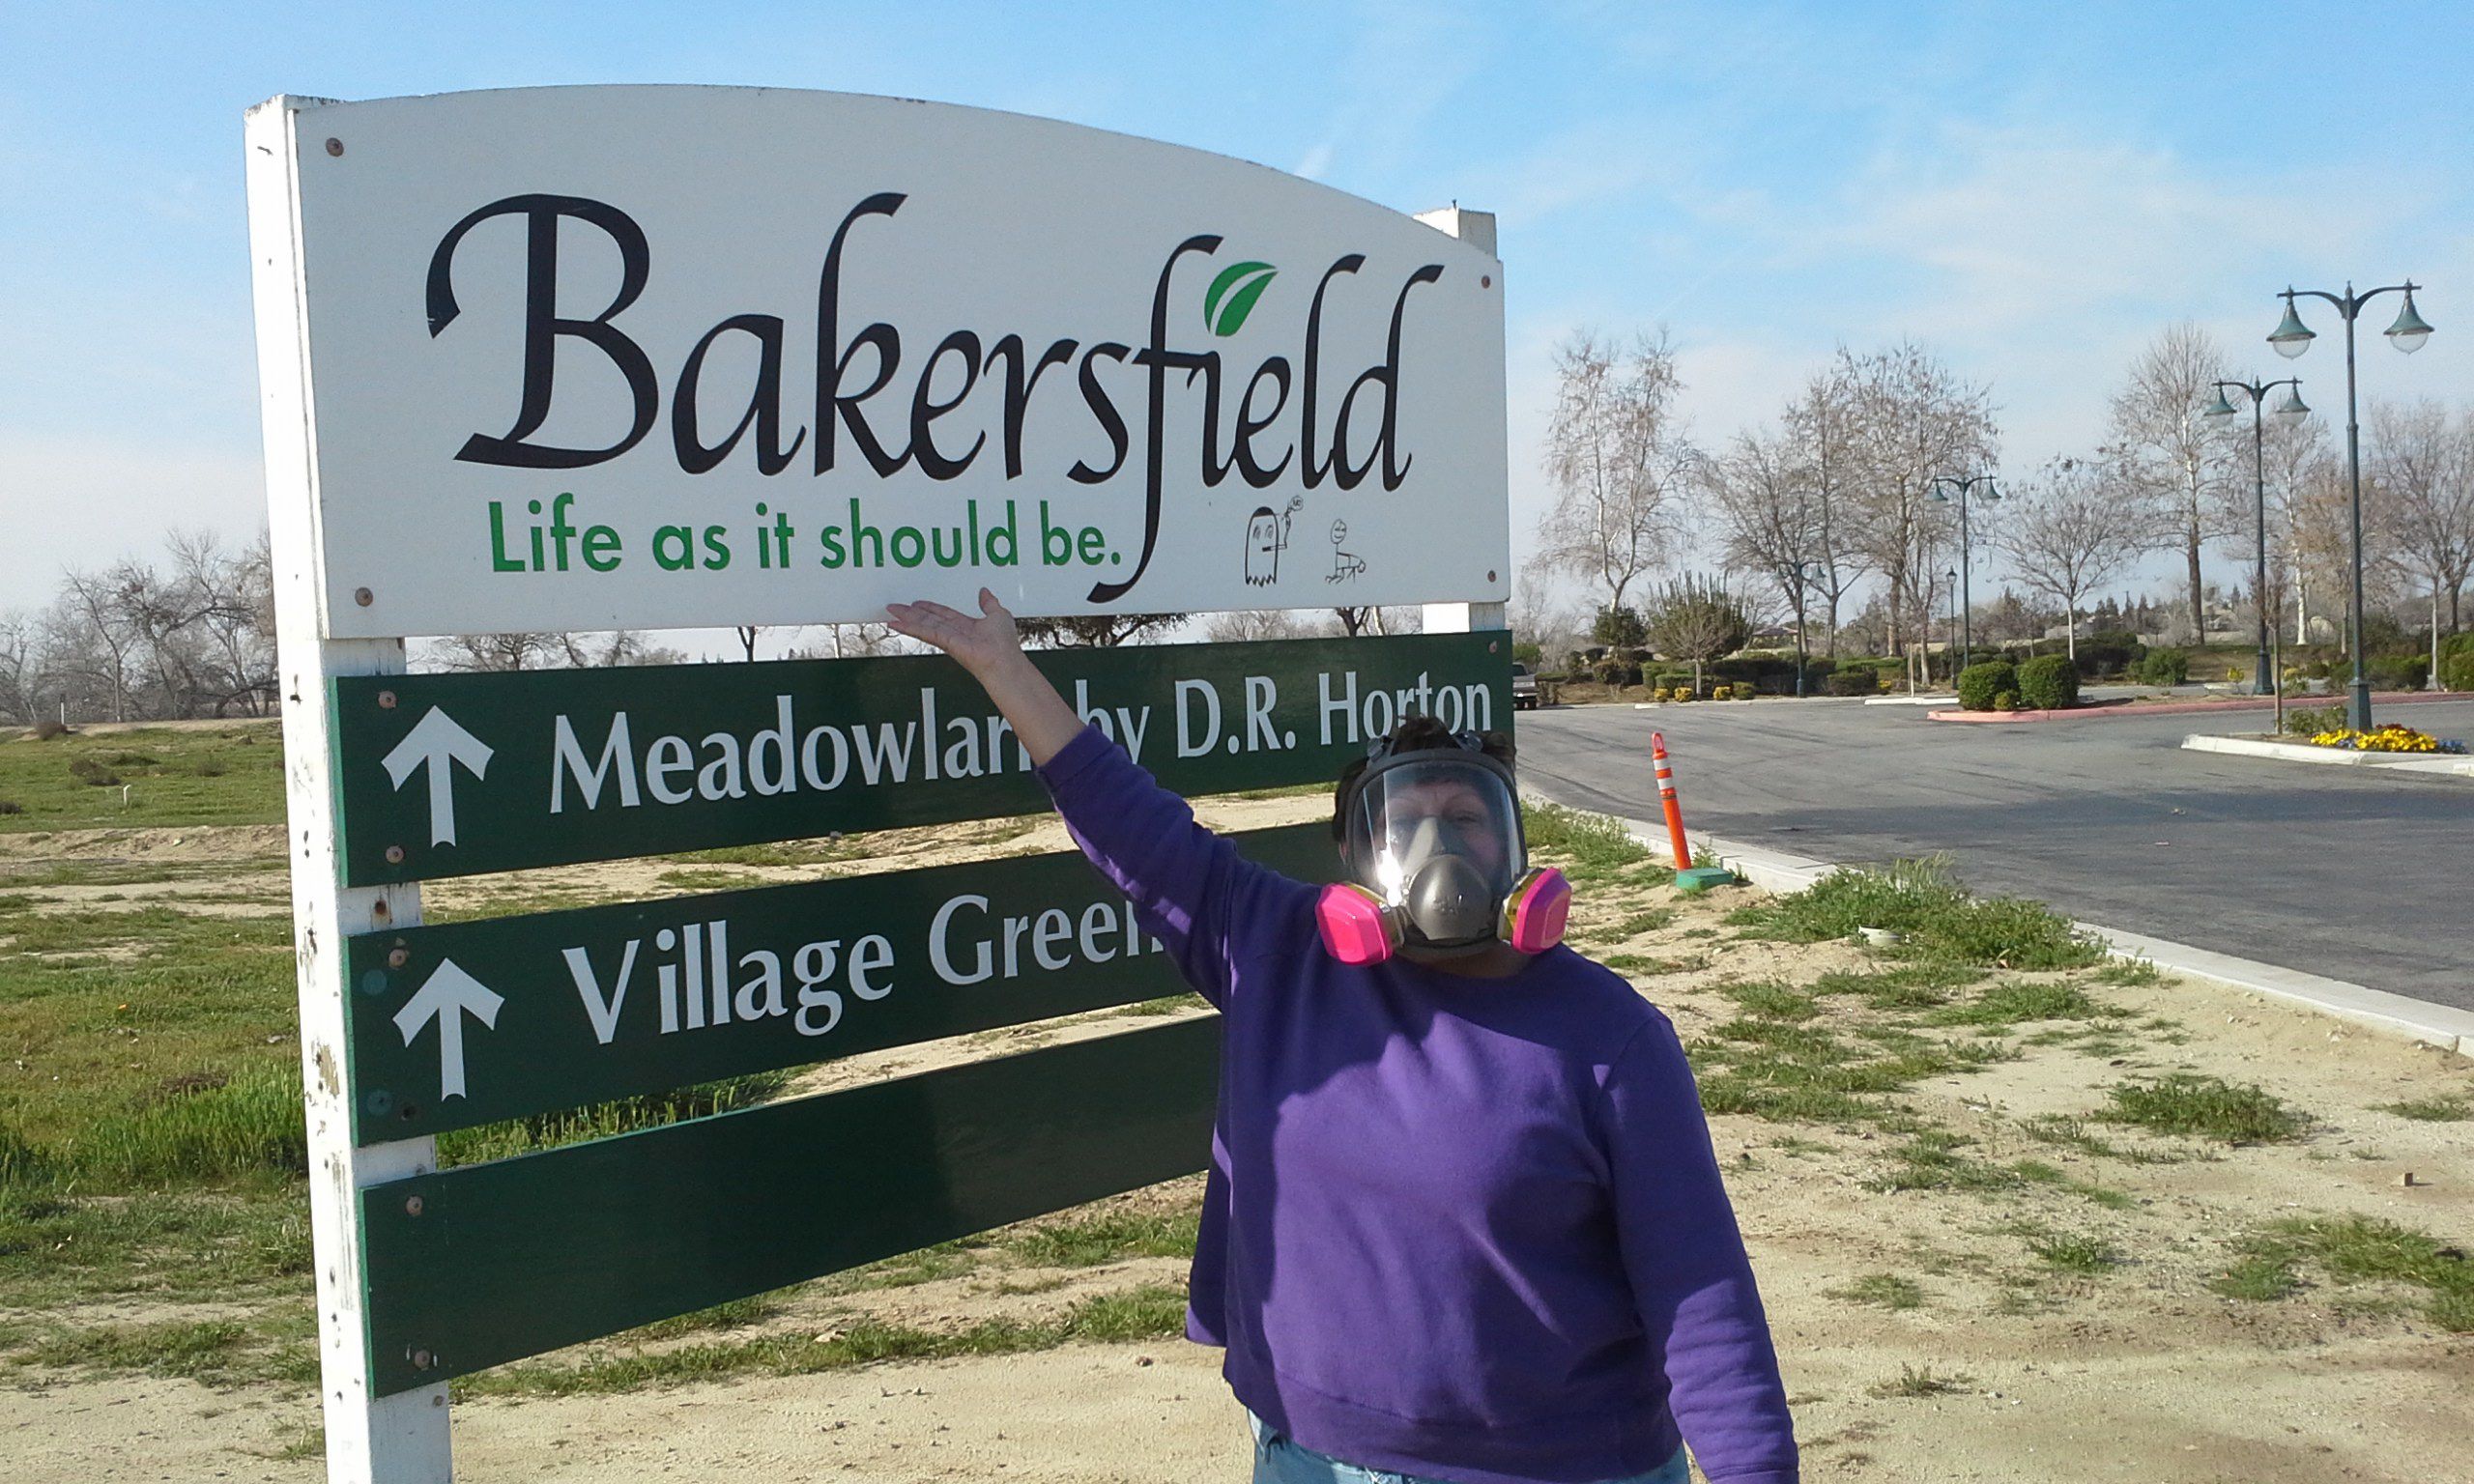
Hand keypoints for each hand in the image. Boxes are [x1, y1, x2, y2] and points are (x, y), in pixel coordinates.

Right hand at [884, 588, 1025, 680]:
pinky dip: (909, 627)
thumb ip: (989, 603)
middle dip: (911, 613)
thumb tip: (985, 592)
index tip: (917, 603)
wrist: (1004, 662)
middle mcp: (955, 633)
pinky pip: (925, 632)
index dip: (930, 608)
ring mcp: (948, 639)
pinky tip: (897, 623)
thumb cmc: (1005, 645)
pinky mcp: (945, 642)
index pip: (944, 615)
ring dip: (906, 618)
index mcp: (967, 627)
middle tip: (895, 607)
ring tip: (891, 612)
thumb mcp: (998, 615)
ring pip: (923, 624)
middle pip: (929, 619)